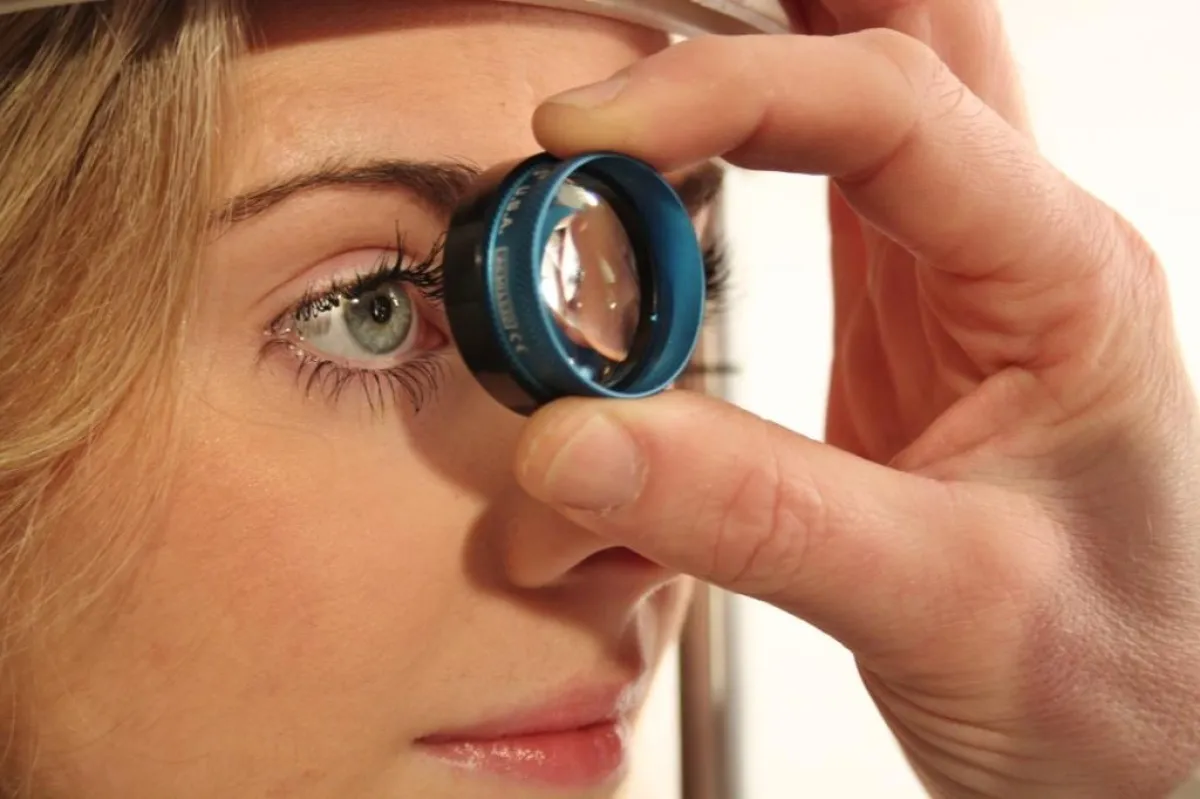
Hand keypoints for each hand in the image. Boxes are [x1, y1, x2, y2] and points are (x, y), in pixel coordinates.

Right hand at [513, 4, 1199, 797]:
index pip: (887, 109)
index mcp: (1057, 281)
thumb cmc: (1115, 677)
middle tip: (643, 12)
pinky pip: (828, 182)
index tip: (585, 132)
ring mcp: (954, 283)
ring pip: (868, 90)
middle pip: (910, 33)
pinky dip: (740, 143)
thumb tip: (576, 441)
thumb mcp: (942, 603)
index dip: (723, 92)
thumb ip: (752, 517)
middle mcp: (1012, 253)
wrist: (1145, 742)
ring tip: (644, 68)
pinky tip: (680, 154)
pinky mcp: (902, 328)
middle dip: (779, 2)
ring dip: (755, 52)